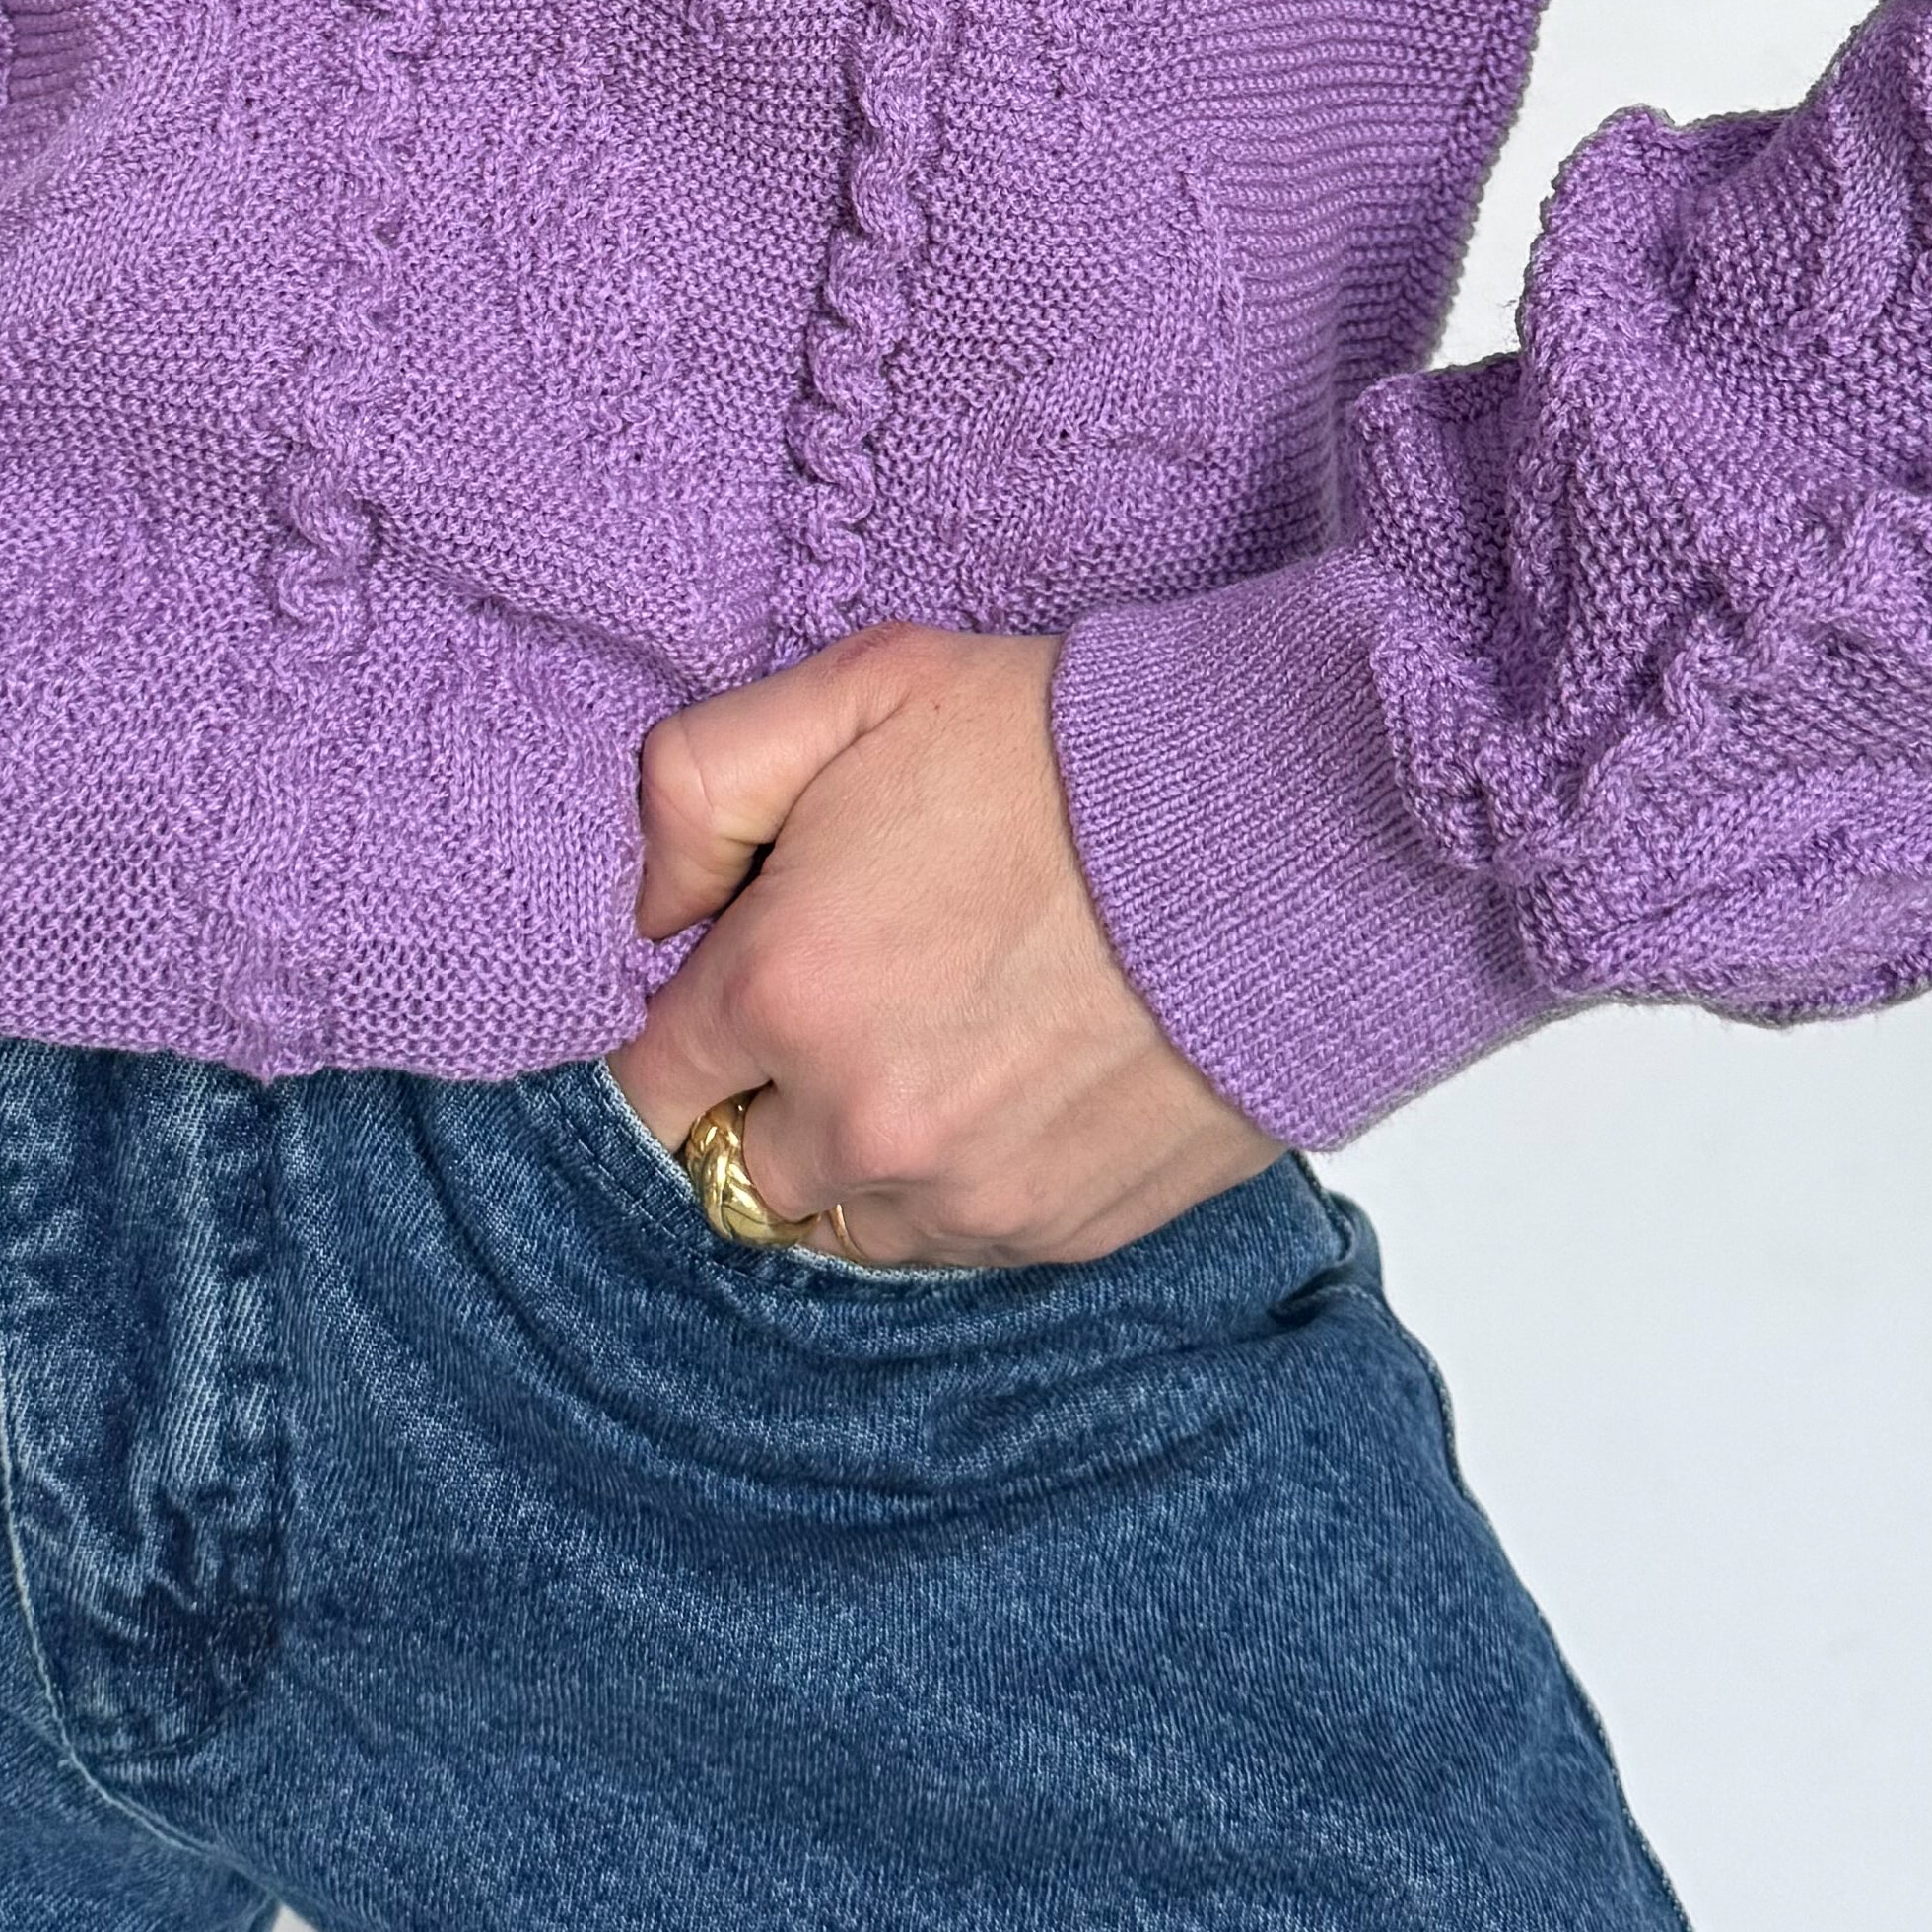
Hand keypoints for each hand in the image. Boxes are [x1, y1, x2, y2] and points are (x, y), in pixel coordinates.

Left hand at [607, 621, 1278, 1267]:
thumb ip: (701, 780)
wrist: (1282, 833)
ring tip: (930, 1050)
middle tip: (845, 1006)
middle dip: (765, 1096)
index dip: (685, 1028)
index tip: (735, 986)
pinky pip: (948, 1244)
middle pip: (735, 1166)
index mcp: (778, 990)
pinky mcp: (1056, 1232)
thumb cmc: (1068, 750)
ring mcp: (958, 1193)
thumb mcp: (860, 687)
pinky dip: (951, 1188)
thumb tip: (654, 907)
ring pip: (839, 1224)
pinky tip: (1006, 1088)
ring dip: (853, 1158)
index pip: (650, 1082)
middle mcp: (852, 1122)